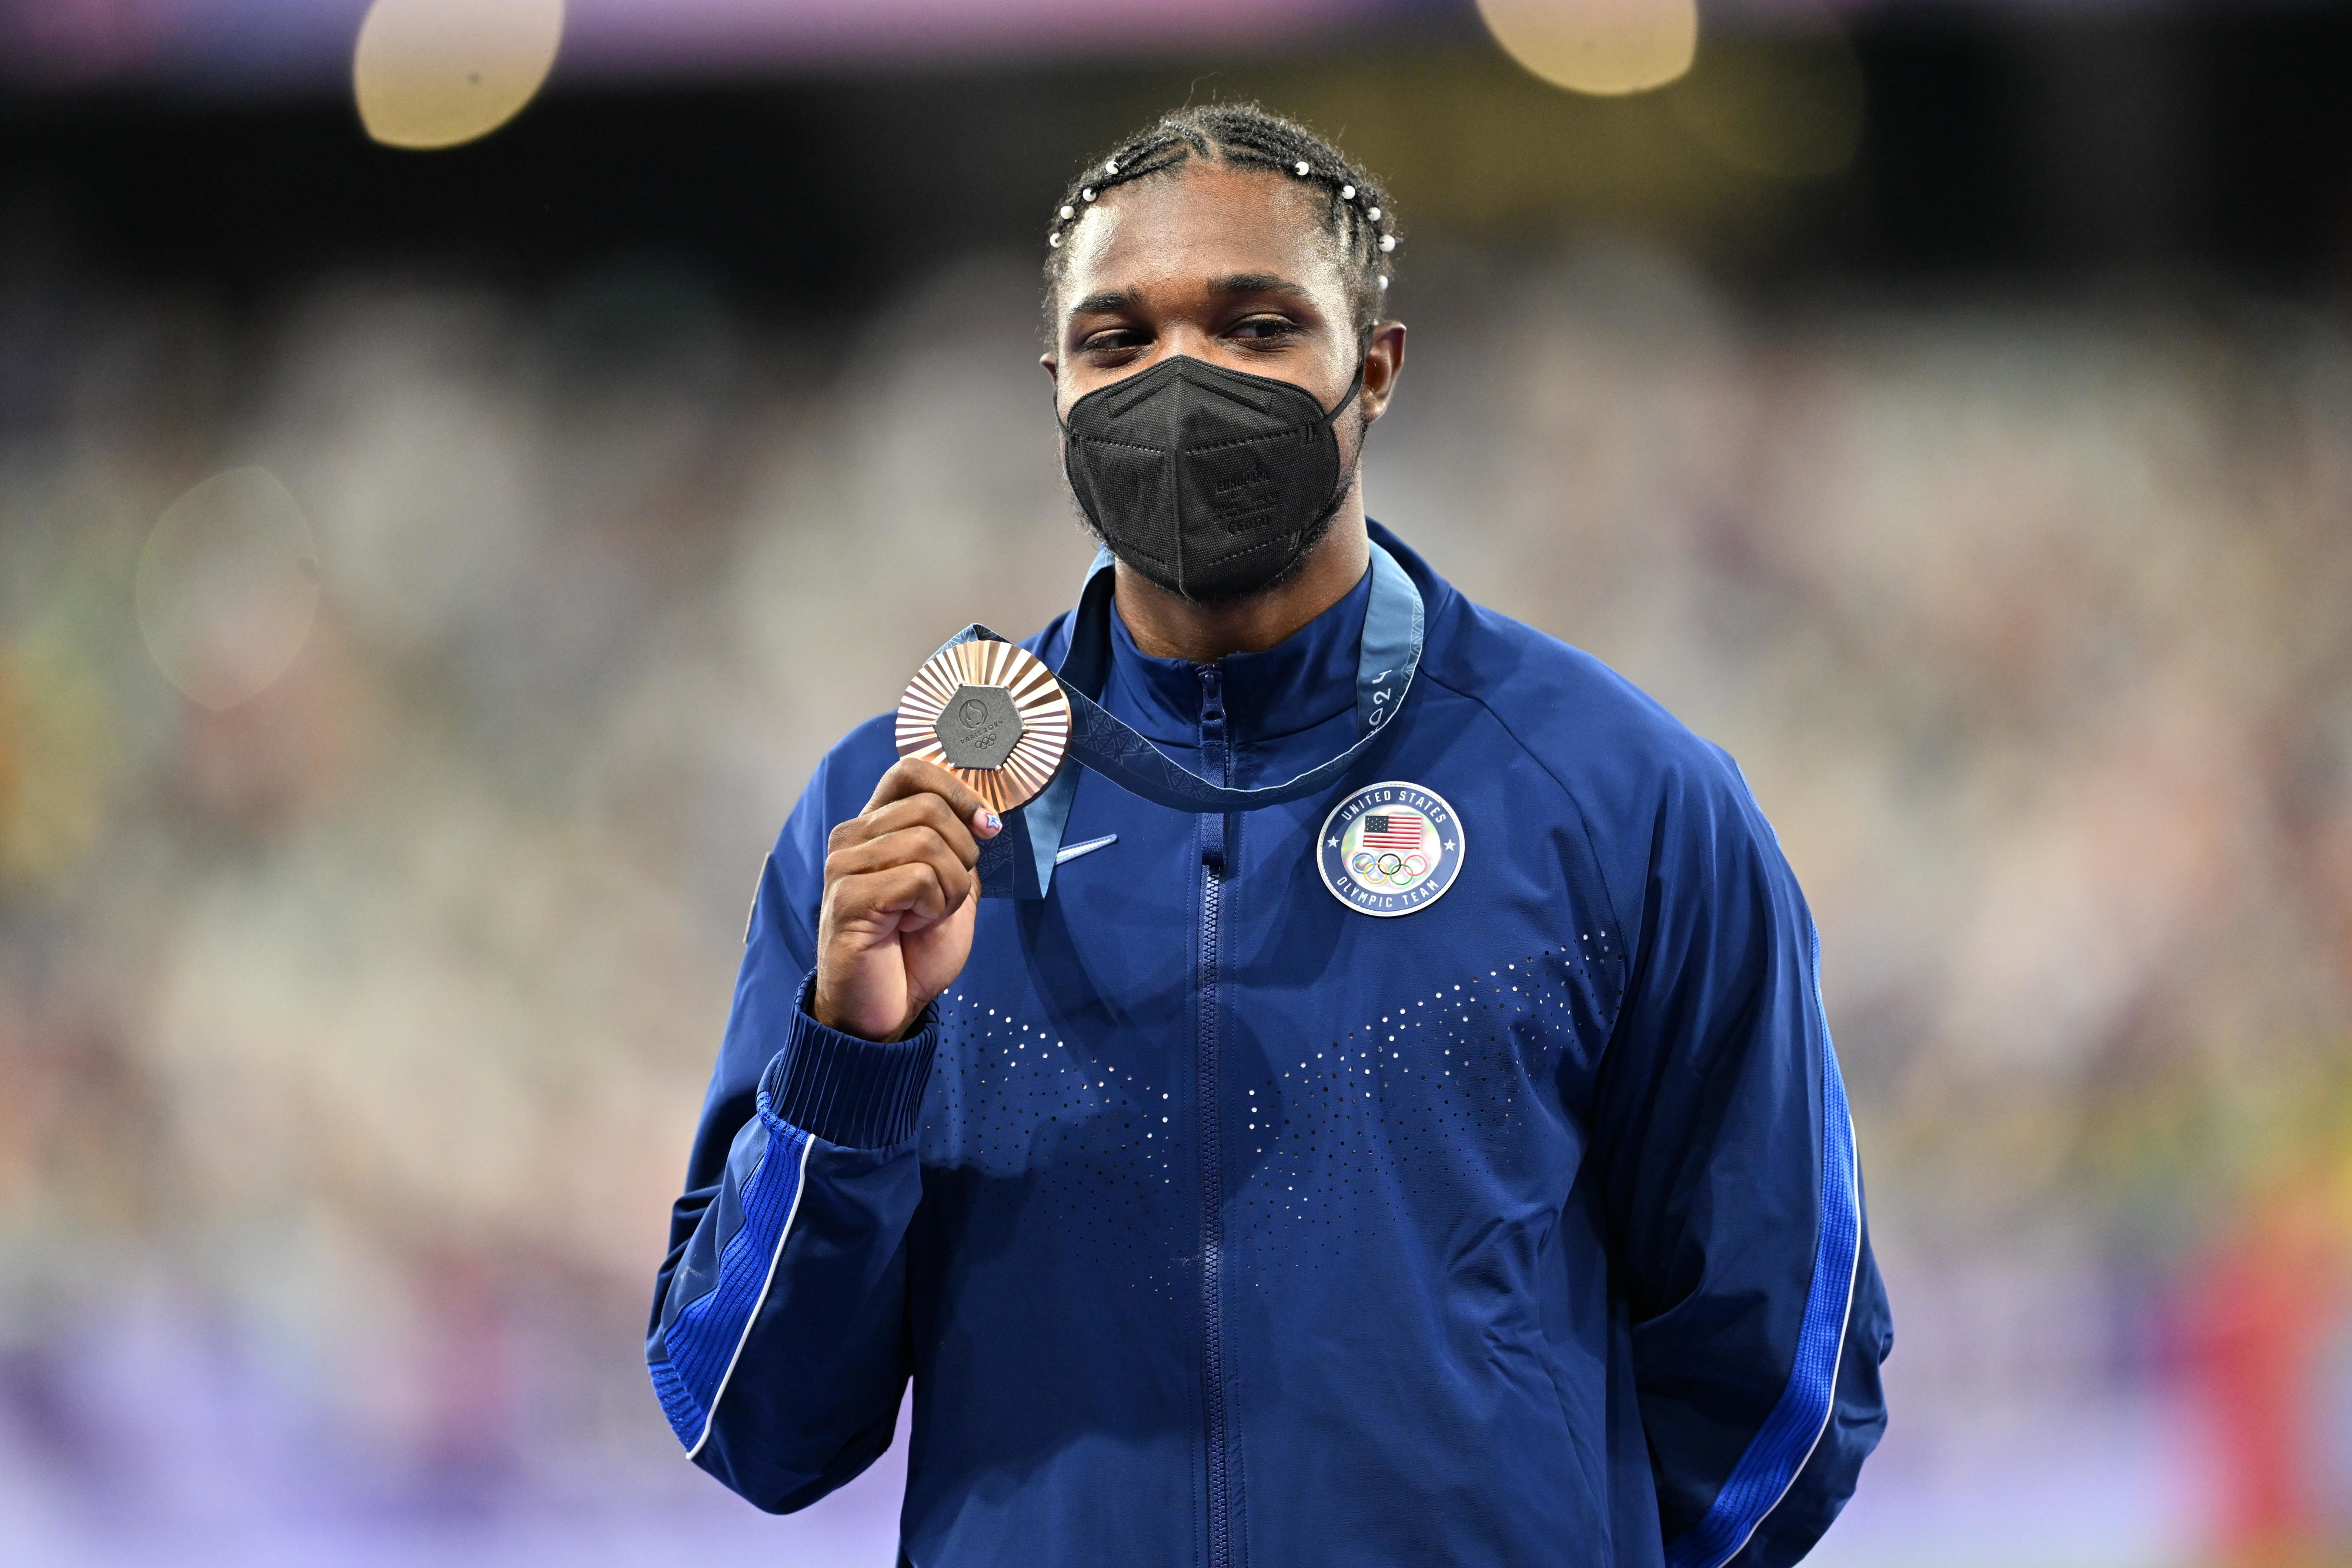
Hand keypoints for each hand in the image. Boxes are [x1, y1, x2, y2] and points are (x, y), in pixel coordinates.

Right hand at [813, 759, 1001, 1041]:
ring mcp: (843, 866)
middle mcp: (852, 838)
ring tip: (926, 917)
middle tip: (946, 897)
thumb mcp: (950, 887)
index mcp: (875, 826)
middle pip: (931, 808)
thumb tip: (981, 817)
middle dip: (962, 855)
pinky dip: (933, 907)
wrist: (887, 1007)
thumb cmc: (914, 950)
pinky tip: (911, 927)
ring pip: (929, 843)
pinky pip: (918, 878)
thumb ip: (957, 846)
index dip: (959, 792)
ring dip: (949, 888)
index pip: (912, 771)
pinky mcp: (847, 898)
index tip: (986, 828)